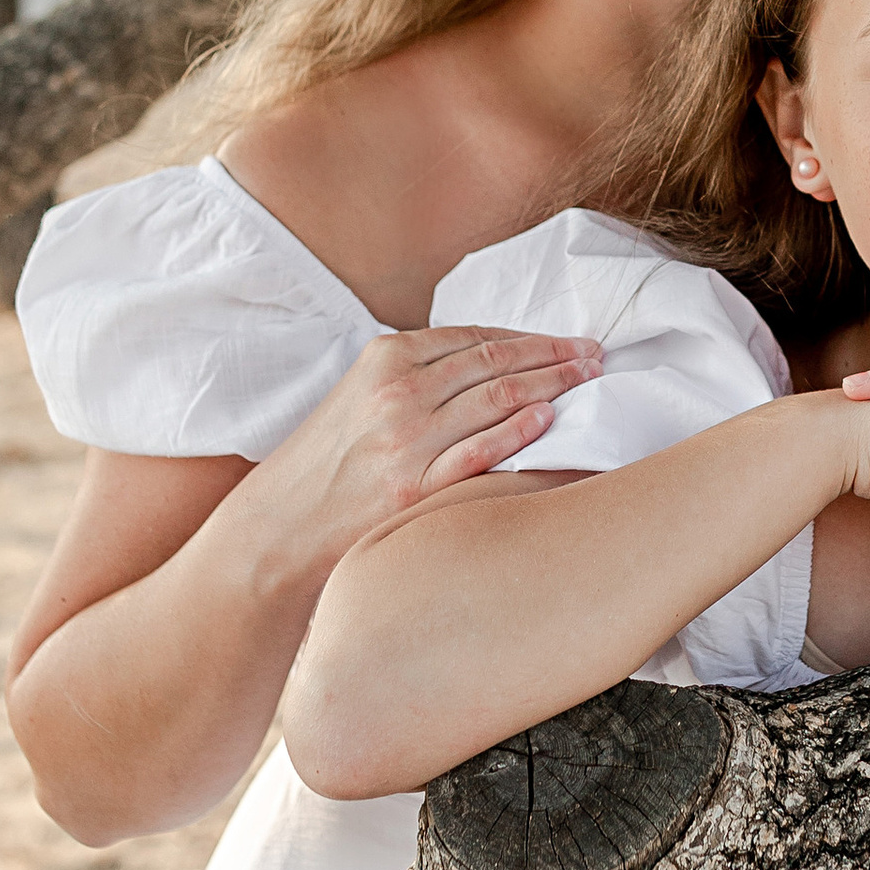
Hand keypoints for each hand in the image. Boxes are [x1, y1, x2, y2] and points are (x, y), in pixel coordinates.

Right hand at [247, 326, 603, 565]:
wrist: (272, 533)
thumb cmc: (318, 470)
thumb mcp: (357, 400)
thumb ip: (412, 379)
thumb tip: (484, 370)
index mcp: (383, 360)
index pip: (475, 337)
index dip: (530, 337)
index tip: (567, 342)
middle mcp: (397, 391)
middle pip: (496, 361)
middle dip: (555, 356)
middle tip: (596, 356)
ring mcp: (406, 440)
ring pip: (499, 398)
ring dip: (553, 386)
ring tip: (589, 382)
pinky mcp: (413, 489)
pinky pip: (480, 451)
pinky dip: (519, 431)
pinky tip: (551, 420)